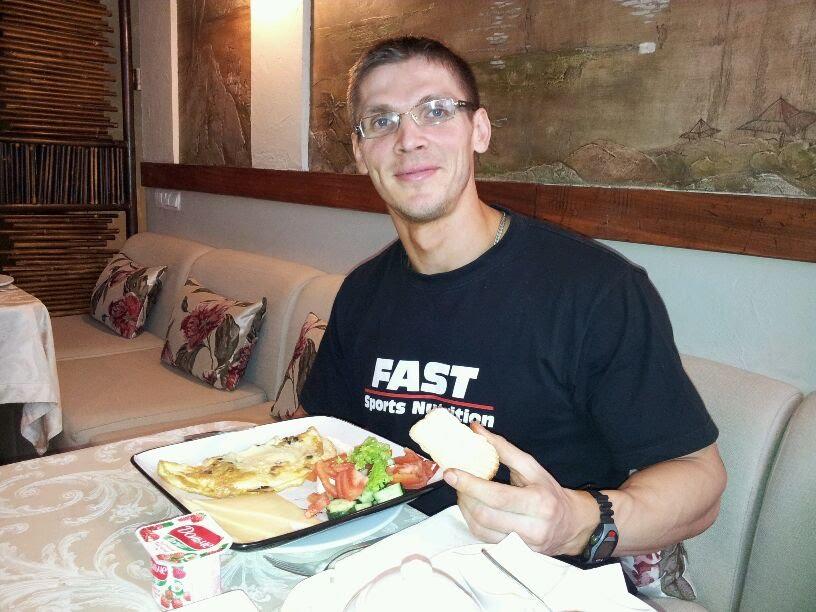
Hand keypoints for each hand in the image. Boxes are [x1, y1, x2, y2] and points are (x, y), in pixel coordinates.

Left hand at [443, 423, 594, 554]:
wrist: (570, 525)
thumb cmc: (549, 492)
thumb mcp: (532, 467)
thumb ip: (503, 448)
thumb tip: (476, 430)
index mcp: (539, 502)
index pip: (497, 496)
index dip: (471, 485)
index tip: (451, 473)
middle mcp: (533, 527)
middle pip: (485, 515)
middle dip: (465, 495)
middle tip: (458, 480)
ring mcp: (523, 544)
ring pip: (480, 529)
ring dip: (465, 508)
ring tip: (464, 492)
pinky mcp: (514, 552)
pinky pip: (483, 538)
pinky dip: (472, 521)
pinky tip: (472, 507)